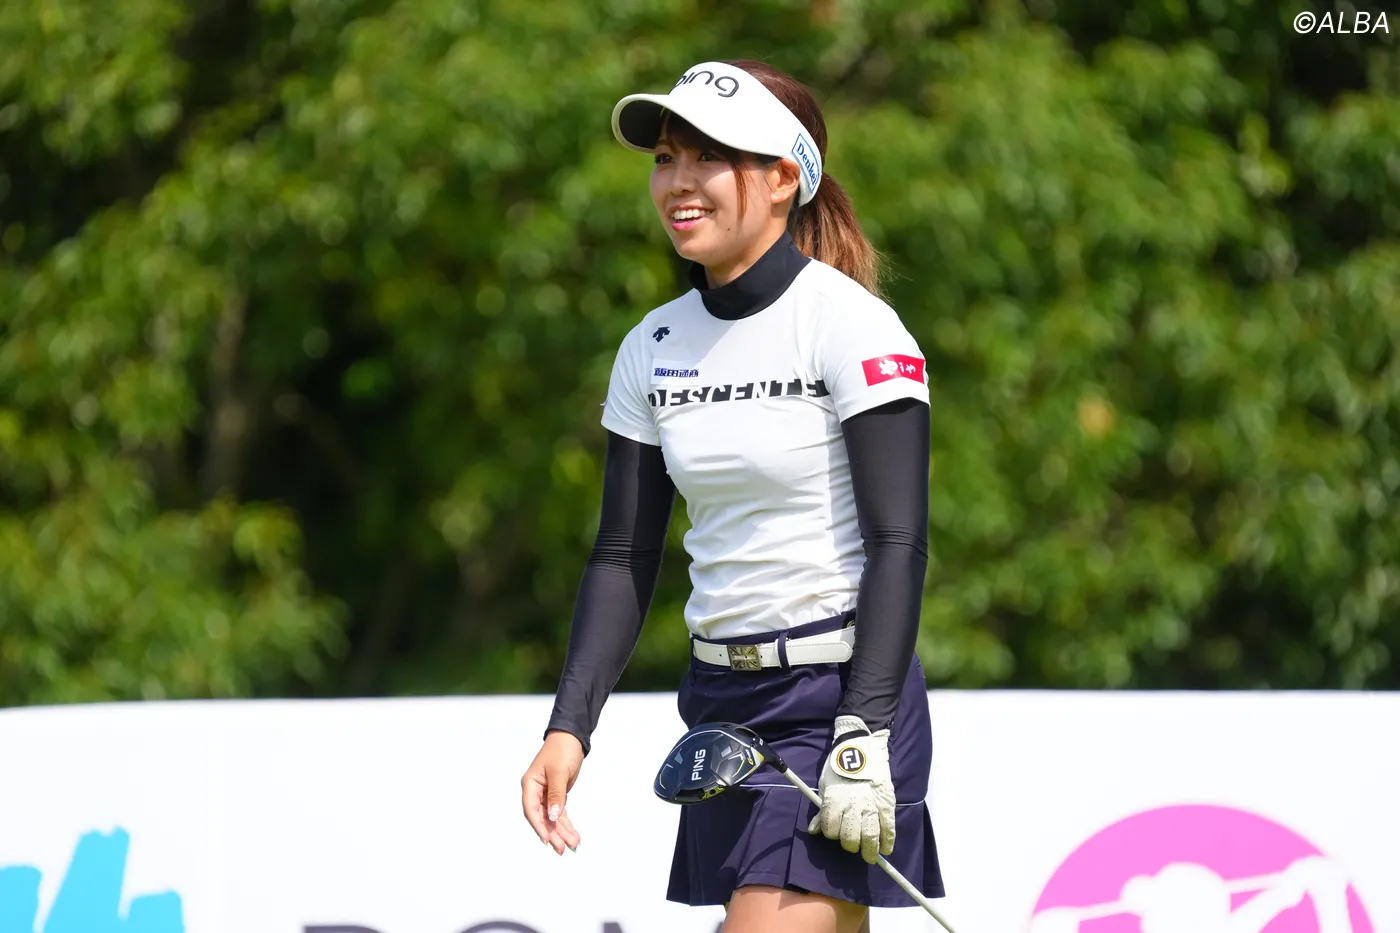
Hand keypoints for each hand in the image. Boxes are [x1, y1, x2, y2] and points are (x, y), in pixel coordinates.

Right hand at [521, 729, 584, 855]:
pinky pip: (560, 814)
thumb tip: (553, 816)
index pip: (531, 810)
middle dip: (552, 833)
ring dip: (562, 832)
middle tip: (562, 849)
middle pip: (542, 817)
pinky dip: (566, 824)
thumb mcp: (559, 772)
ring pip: (552, 818)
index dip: (538, 826)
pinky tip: (573, 835)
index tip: (547, 839)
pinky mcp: (556, 796)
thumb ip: (556, 795)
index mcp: (530, 784)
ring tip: (573, 845)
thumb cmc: (562, 750)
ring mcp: (545, 795)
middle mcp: (535, 791)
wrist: (571, 738)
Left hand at [807, 715, 895, 863]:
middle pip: (850, 838)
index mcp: (835, 801)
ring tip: (869, 855)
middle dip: (849, 844)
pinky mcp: (887, 804)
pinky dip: (888, 841)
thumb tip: (814, 830)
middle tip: (851, 843)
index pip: (831, 830)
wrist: (860, 748)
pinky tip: (886, 849)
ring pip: (870, 837)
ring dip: (869, 850)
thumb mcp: (824, 786)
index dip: (831, 834)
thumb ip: (822, 811)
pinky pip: (889, 828)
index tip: (834, 832)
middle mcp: (853, 806)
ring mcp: (872, 806)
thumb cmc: (837, 768)